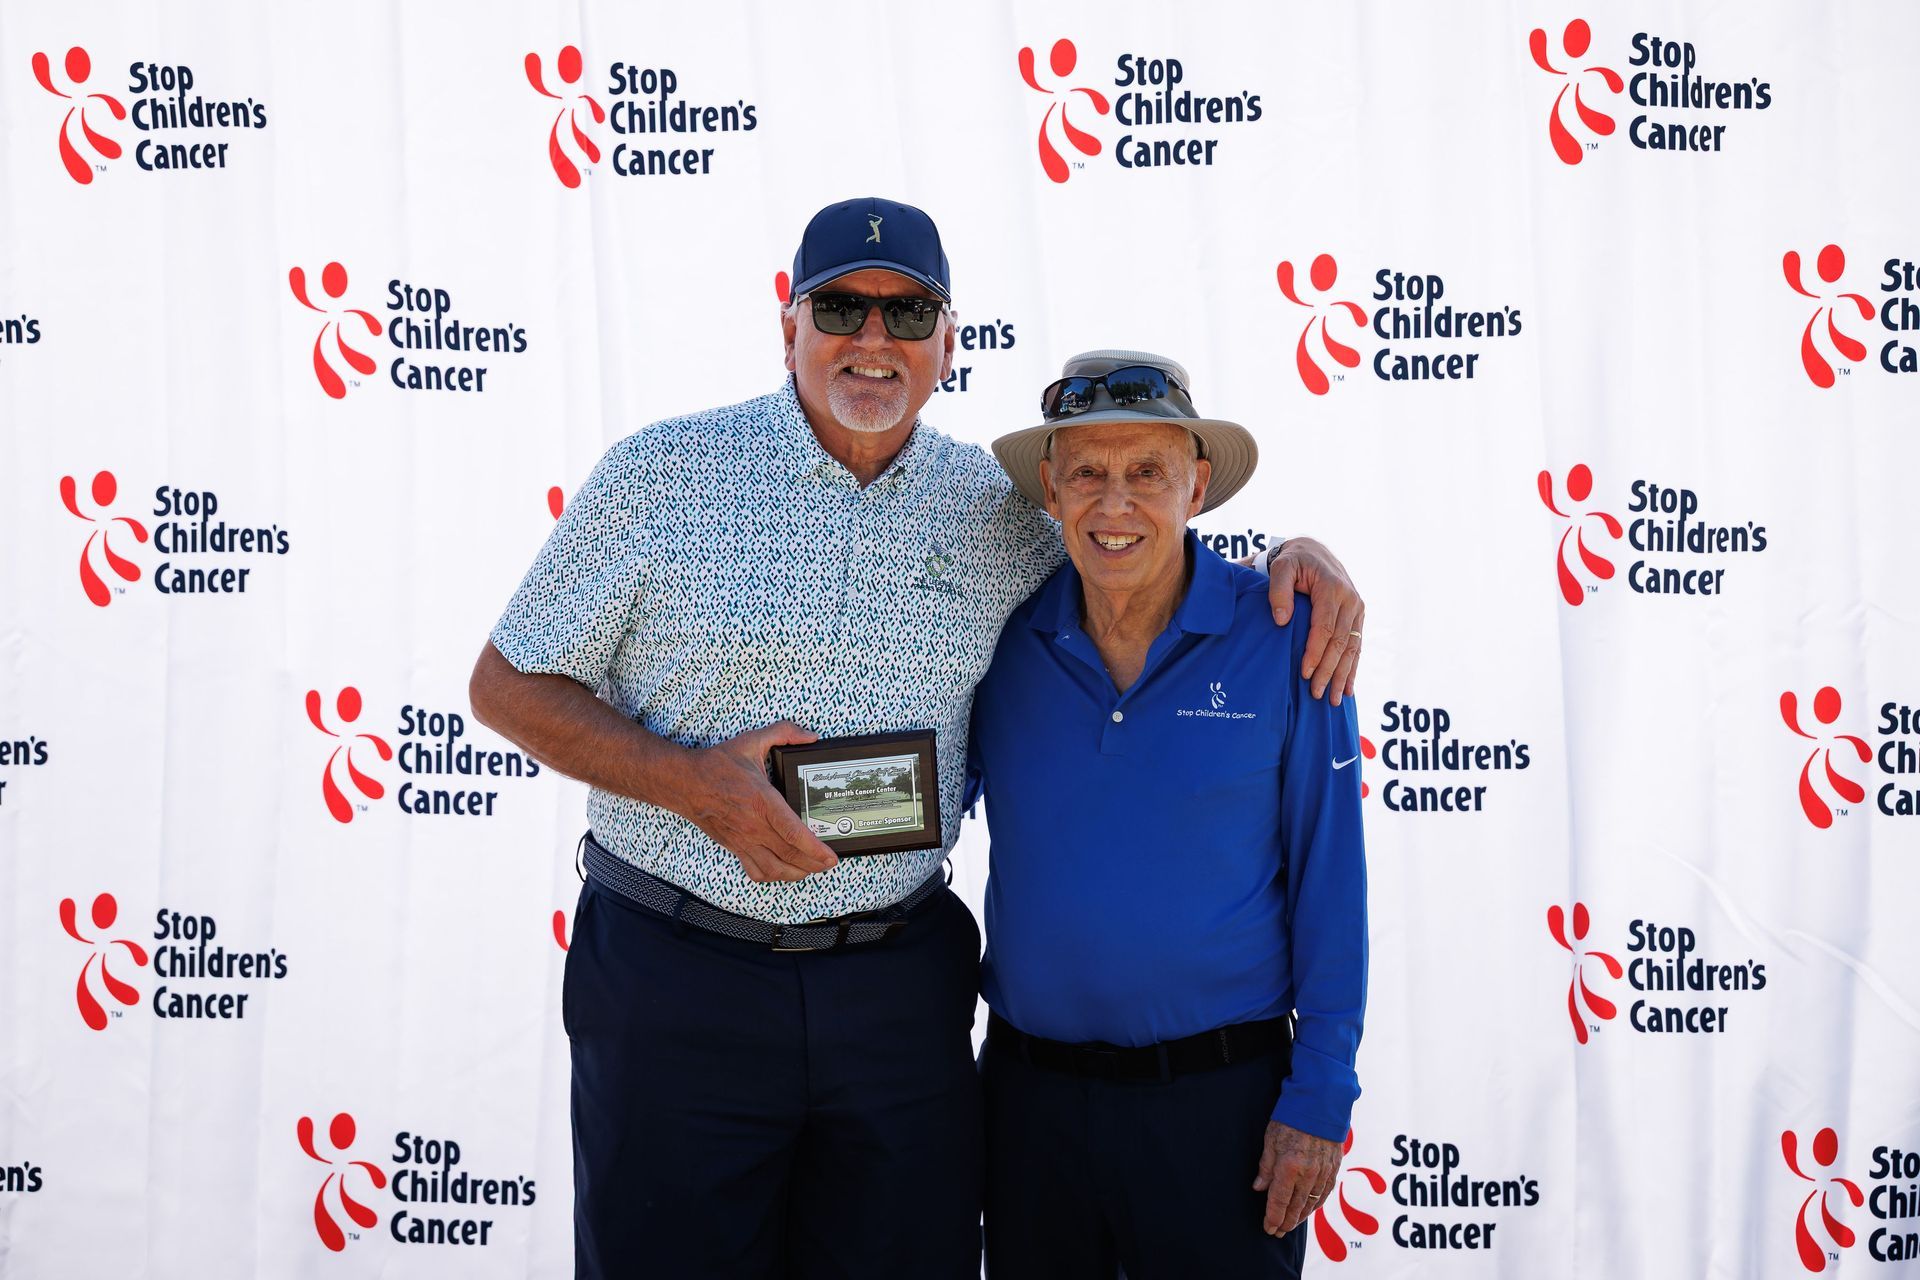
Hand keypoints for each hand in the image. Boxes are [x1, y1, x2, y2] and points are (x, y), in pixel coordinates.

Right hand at [680, 722, 837, 882]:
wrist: (684, 783)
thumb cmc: (717, 765)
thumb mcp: (751, 741)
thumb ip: (784, 732)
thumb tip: (810, 736)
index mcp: (762, 801)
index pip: (793, 833)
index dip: (815, 849)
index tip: (830, 856)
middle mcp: (754, 825)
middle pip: (790, 855)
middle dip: (814, 864)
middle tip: (830, 863)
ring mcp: (743, 840)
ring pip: (774, 869)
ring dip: (796, 874)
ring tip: (812, 869)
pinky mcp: (734, 846)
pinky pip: (755, 871)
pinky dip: (772, 876)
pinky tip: (783, 870)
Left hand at [1253, 1120, 1341, 1236]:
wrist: (1321, 1103)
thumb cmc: (1292, 1118)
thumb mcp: (1270, 1139)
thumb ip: (1266, 1166)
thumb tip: (1259, 1188)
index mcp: (1289, 1167)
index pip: (1279, 1201)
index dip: (1272, 1218)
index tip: (1268, 1228)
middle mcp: (1308, 1174)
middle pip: (1295, 1207)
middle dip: (1285, 1222)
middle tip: (1277, 1232)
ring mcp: (1323, 1173)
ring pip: (1311, 1204)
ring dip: (1300, 1217)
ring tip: (1290, 1225)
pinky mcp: (1334, 1168)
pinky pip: (1324, 1194)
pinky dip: (1316, 1205)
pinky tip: (1309, 1210)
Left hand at [1264, 537, 1363, 705]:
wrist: (1312, 551)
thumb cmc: (1293, 560)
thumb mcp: (1281, 567)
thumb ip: (1278, 591)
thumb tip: (1281, 620)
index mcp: (1333, 588)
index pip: (1325, 628)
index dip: (1316, 653)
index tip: (1305, 674)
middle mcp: (1350, 600)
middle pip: (1340, 643)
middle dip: (1329, 671)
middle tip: (1318, 695)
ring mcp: (1357, 609)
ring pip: (1351, 648)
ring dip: (1343, 676)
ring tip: (1335, 700)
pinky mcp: (1357, 617)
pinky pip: (1356, 646)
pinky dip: (1352, 668)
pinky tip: (1349, 688)